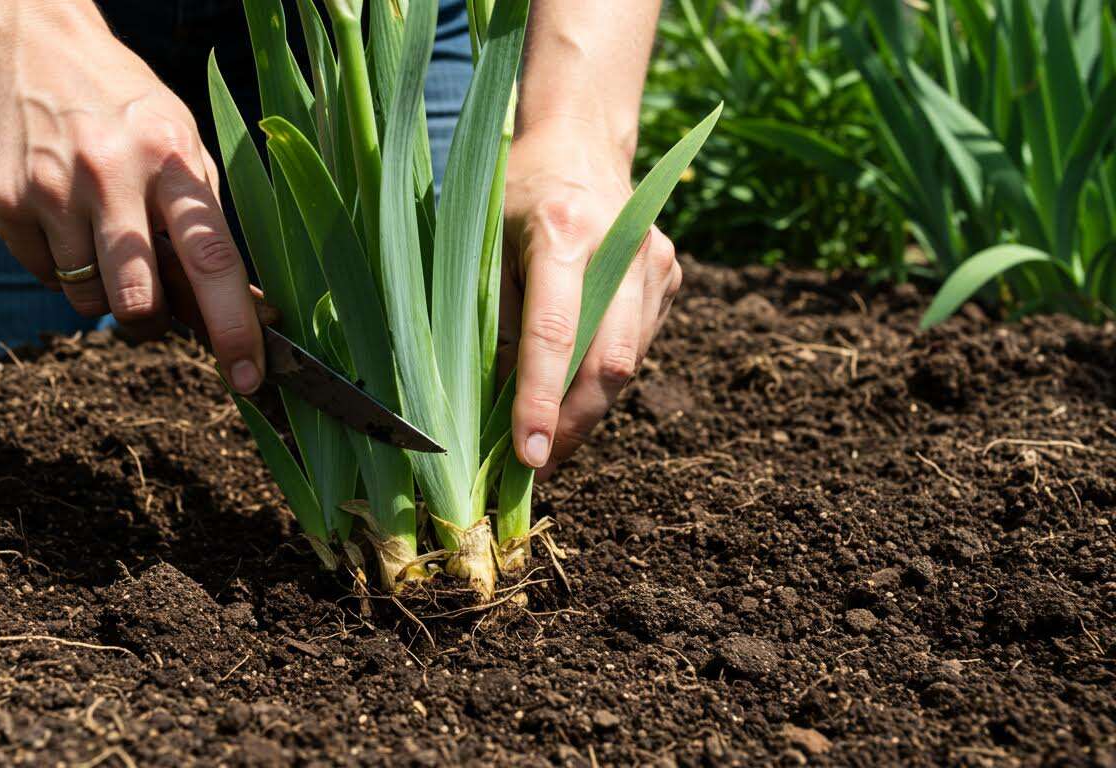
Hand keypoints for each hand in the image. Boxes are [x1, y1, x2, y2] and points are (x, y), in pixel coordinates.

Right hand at [0, 3, 264, 392]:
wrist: (30, 46)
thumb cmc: (127, 109)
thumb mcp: (181, 146)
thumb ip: (206, 226)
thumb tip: (243, 313)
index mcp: (172, 159)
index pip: (212, 259)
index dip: (234, 326)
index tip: (249, 378)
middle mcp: (111, 174)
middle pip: (137, 299)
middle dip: (151, 324)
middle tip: (153, 310)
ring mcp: (51, 191)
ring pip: (87, 301)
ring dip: (102, 291)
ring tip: (100, 232)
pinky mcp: (4, 204)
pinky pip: (43, 277)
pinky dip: (59, 266)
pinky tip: (62, 215)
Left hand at [500, 121, 681, 477]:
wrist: (579, 142)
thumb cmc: (515, 194)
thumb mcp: (484, 244)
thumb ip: (494, 320)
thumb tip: (495, 407)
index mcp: (563, 232)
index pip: (554, 335)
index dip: (539, 402)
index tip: (529, 458)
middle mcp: (622, 246)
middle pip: (608, 364)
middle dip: (574, 426)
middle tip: (539, 468)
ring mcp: (656, 262)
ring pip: (628, 364)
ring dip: (588, 409)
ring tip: (550, 437)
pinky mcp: (671, 275)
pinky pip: (637, 346)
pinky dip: (603, 378)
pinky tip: (574, 385)